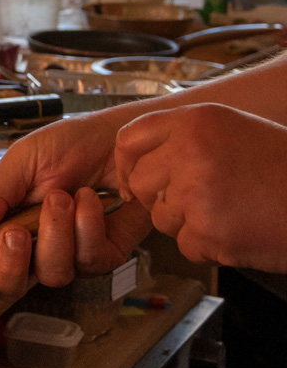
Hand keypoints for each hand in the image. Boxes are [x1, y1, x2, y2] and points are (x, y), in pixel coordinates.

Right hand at [0, 111, 153, 298]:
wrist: (121, 137)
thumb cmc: (71, 144)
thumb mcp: (23, 159)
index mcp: (6, 225)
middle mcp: (36, 248)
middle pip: (11, 286)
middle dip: (10, 265)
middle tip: (15, 233)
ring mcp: (71, 256)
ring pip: (53, 274)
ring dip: (55, 234)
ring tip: (62, 197)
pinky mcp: (106, 256)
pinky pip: (90, 260)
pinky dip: (87, 227)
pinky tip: (89, 200)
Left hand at [115, 103, 286, 272]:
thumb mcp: (236, 131)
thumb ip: (187, 138)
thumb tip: (141, 156)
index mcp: (196, 121)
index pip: (129, 139)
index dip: (126, 164)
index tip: (131, 178)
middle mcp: (190, 152)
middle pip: (139, 182)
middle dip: (160, 197)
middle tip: (197, 201)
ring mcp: (196, 193)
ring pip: (161, 217)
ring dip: (188, 222)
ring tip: (231, 211)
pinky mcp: (207, 232)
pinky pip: (186, 245)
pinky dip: (210, 247)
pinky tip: (240, 231)